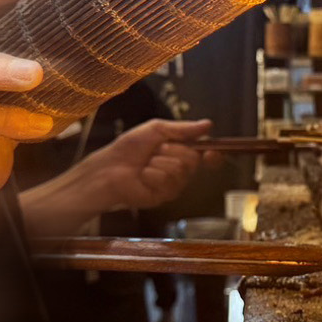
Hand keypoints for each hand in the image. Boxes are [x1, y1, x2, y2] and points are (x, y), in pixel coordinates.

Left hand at [80, 119, 219, 211]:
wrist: (109, 167)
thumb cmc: (129, 148)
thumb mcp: (157, 130)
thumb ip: (183, 129)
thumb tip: (208, 124)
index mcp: (179, 153)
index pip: (204, 155)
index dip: (212, 155)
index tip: (212, 152)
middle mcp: (179, 171)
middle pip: (192, 160)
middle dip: (172, 150)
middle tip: (155, 150)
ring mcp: (172, 185)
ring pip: (180, 170)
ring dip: (159, 162)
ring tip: (145, 164)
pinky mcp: (163, 196)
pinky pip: (167, 181)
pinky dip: (152, 174)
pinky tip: (142, 176)